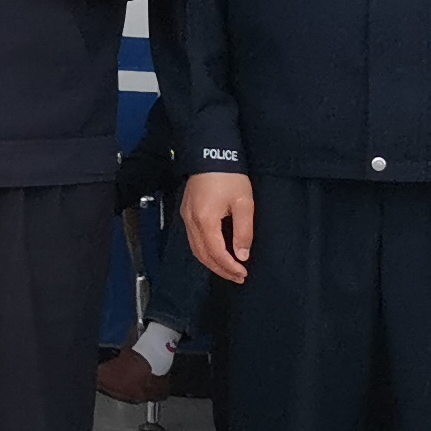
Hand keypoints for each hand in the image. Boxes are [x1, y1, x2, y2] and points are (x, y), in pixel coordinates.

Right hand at [181, 170, 254, 284]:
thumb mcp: (244, 203)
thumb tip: (242, 254)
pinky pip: (193, 239)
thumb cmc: (228, 176)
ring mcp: (186, 217)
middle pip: (202, 255)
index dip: (229, 267)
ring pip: (195, 249)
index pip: (216, 253)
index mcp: (205, 220)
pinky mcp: (186, 212)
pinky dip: (204, 251)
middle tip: (237, 276)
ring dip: (211, 262)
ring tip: (229, 268)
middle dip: (220, 269)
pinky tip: (216, 253)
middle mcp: (191, 221)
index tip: (243, 273)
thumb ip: (243, 231)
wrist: (211, 154)